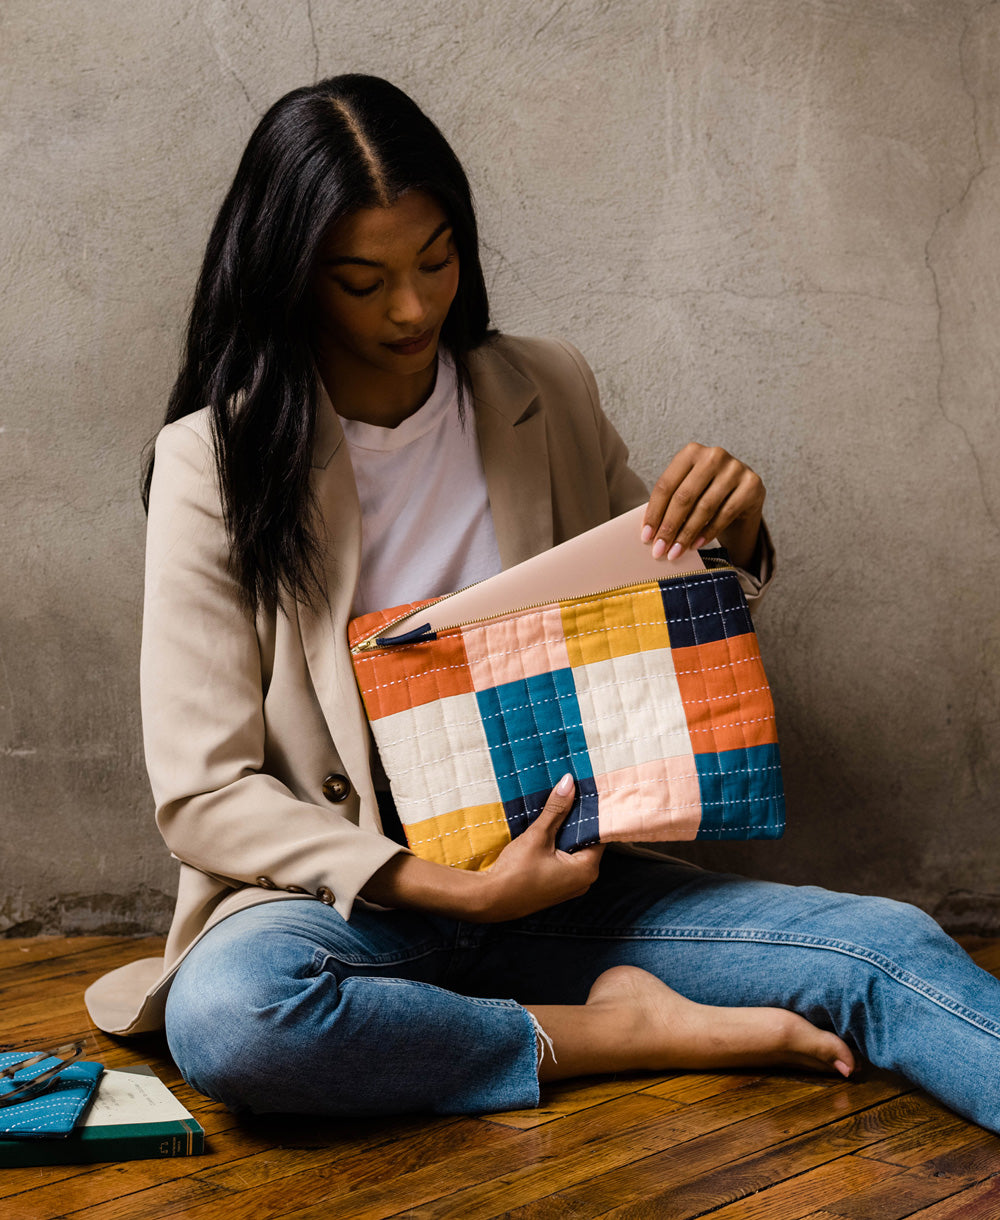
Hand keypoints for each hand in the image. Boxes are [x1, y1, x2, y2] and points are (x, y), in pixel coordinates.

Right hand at [358, 774, 602, 922]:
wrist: (482, 904)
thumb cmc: (510, 874)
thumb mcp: (534, 837)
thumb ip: (554, 809)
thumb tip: (571, 781)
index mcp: (584, 869)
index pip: (602, 832)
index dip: (598, 810)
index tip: (596, 785)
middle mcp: (579, 880)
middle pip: (588, 840)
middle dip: (582, 816)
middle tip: (577, 785)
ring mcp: (563, 886)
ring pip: (572, 848)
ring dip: (566, 828)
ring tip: (561, 798)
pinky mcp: (545, 886)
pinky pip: (558, 857)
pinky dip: (555, 841)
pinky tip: (545, 822)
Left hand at [641, 442, 764, 570]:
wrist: (743, 493)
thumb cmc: (707, 492)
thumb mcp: (687, 489)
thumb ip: (670, 504)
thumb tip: (650, 534)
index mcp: (691, 452)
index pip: (666, 485)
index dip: (654, 512)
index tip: (646, 536)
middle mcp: (714, 456)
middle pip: (684, 496)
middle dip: (669, 527)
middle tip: (659, 549)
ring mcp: (735, 468)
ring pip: (704, 507)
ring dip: (687, 534)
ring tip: (676, 551)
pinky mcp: (752, 485)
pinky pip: (726, 513)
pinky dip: (709, 532)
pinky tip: (696, 544)